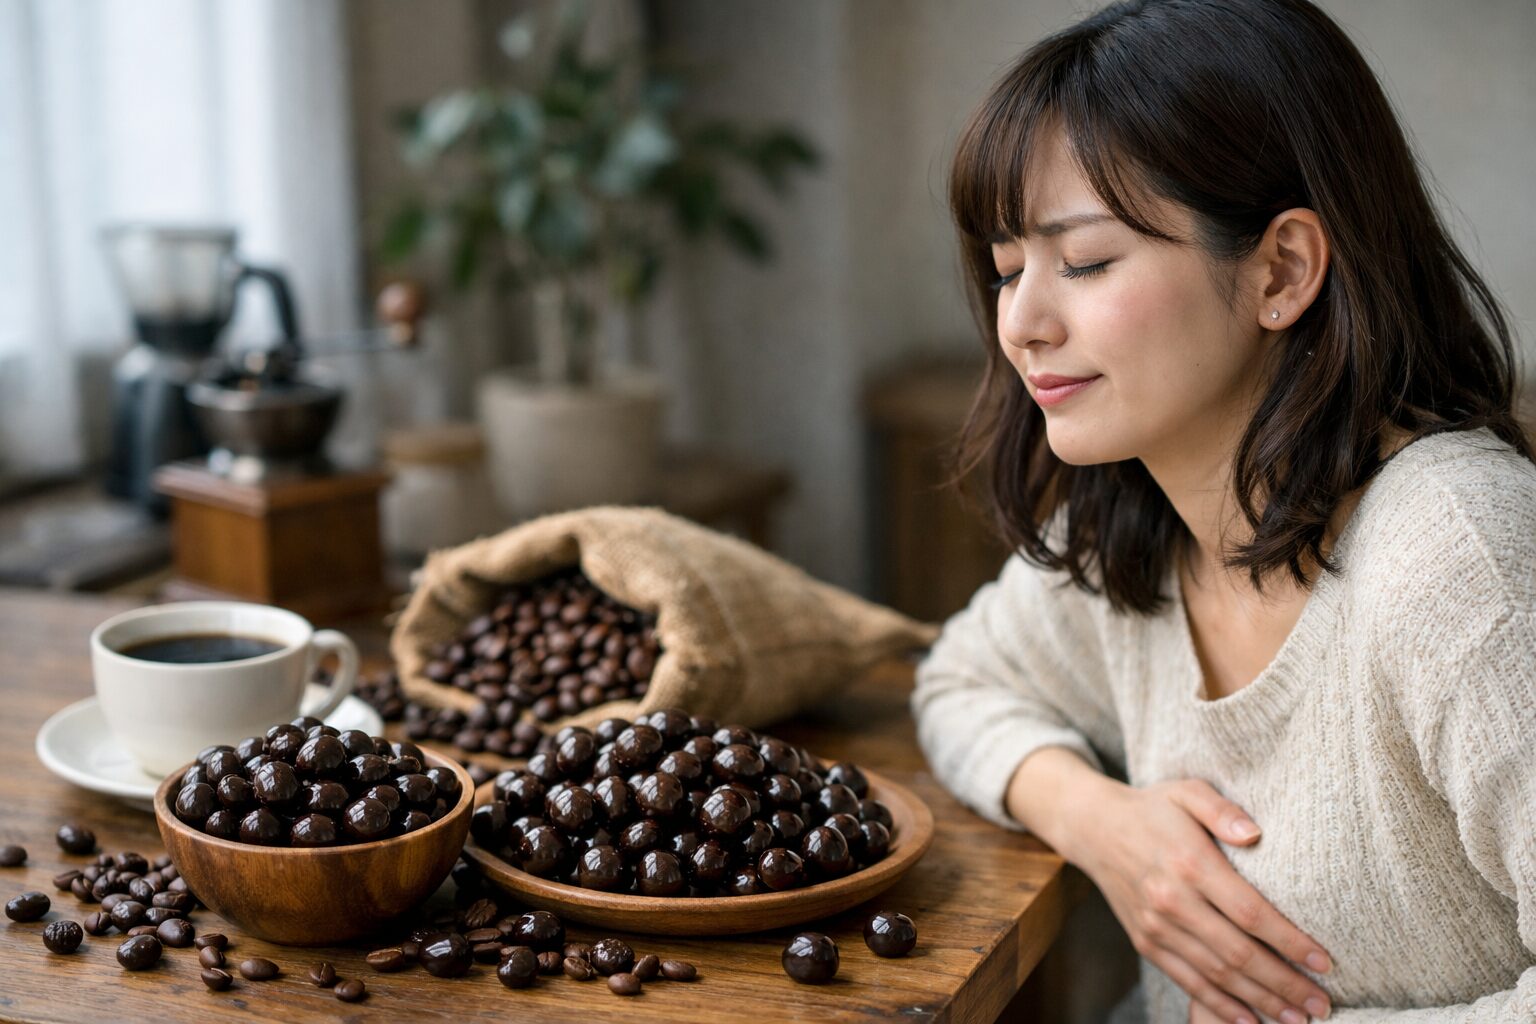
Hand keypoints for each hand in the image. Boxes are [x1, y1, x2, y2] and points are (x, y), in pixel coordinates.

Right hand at [1069, 778, 1332, 1023]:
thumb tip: (1255, 833)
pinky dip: (1219, 1005)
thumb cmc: (1152, 808)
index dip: (1291, 942)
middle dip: (1285, 984)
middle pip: (1238, 953)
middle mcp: (1172, 900)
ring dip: (1260, 1001)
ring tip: (1297, 1018)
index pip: (1251, 912)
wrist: (1093, 828)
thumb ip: (1222, 810)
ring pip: (1216, 974)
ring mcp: (1156, 925)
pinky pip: (1187, 980)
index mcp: (1190, 863)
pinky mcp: (1145, 941)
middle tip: (1321, 1004)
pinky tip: (1249, 1020)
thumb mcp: (1187, 792)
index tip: (1325, 962)